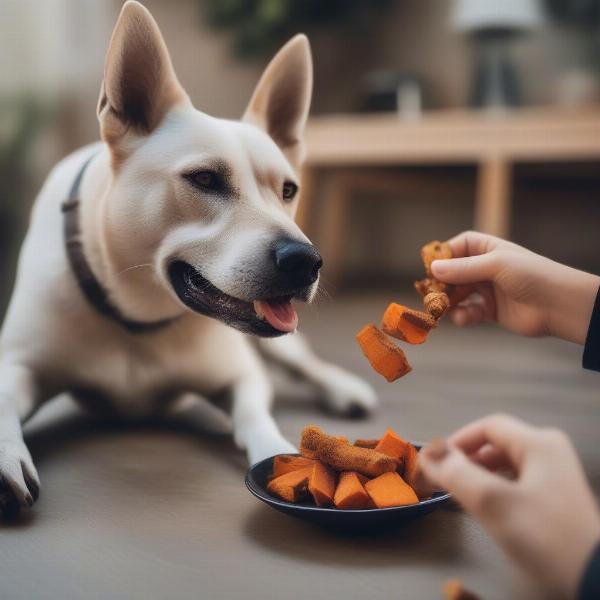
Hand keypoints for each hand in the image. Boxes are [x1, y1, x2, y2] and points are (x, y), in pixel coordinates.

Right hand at [420, 414, 599, 598]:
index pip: (488, 427)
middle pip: (497, 444)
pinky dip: (497, 488)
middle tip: (445, 480)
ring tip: (462, 494)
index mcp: (539, 443)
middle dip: (467, 460)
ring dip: (480, 475)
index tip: (436, 462)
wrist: (593, 582)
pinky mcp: (557, 496)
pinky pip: (518, 481)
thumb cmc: (545, 537)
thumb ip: (457, 474)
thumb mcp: (494, 504)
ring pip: (506, 464)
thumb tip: (428, 454)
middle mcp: (550, 451)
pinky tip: (487, 507)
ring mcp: (556, 474)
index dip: (458, 441)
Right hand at [431, 231, 599, 343]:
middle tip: (431, 294)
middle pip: (453, 273)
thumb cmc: (531, 275)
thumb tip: (433, 269)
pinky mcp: (490, 311)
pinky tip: (464, 318)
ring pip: (458, 294)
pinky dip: (463, 316)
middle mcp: (485, 268)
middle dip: (442, 283)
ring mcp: (487, 290)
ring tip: (443, 309)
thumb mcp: (495, 265)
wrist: (559, 305)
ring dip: (449, 302)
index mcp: (488, 249)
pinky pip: (468, 311)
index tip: (430, 268)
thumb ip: (463, 269)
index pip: (458, 247)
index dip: (443, 256)